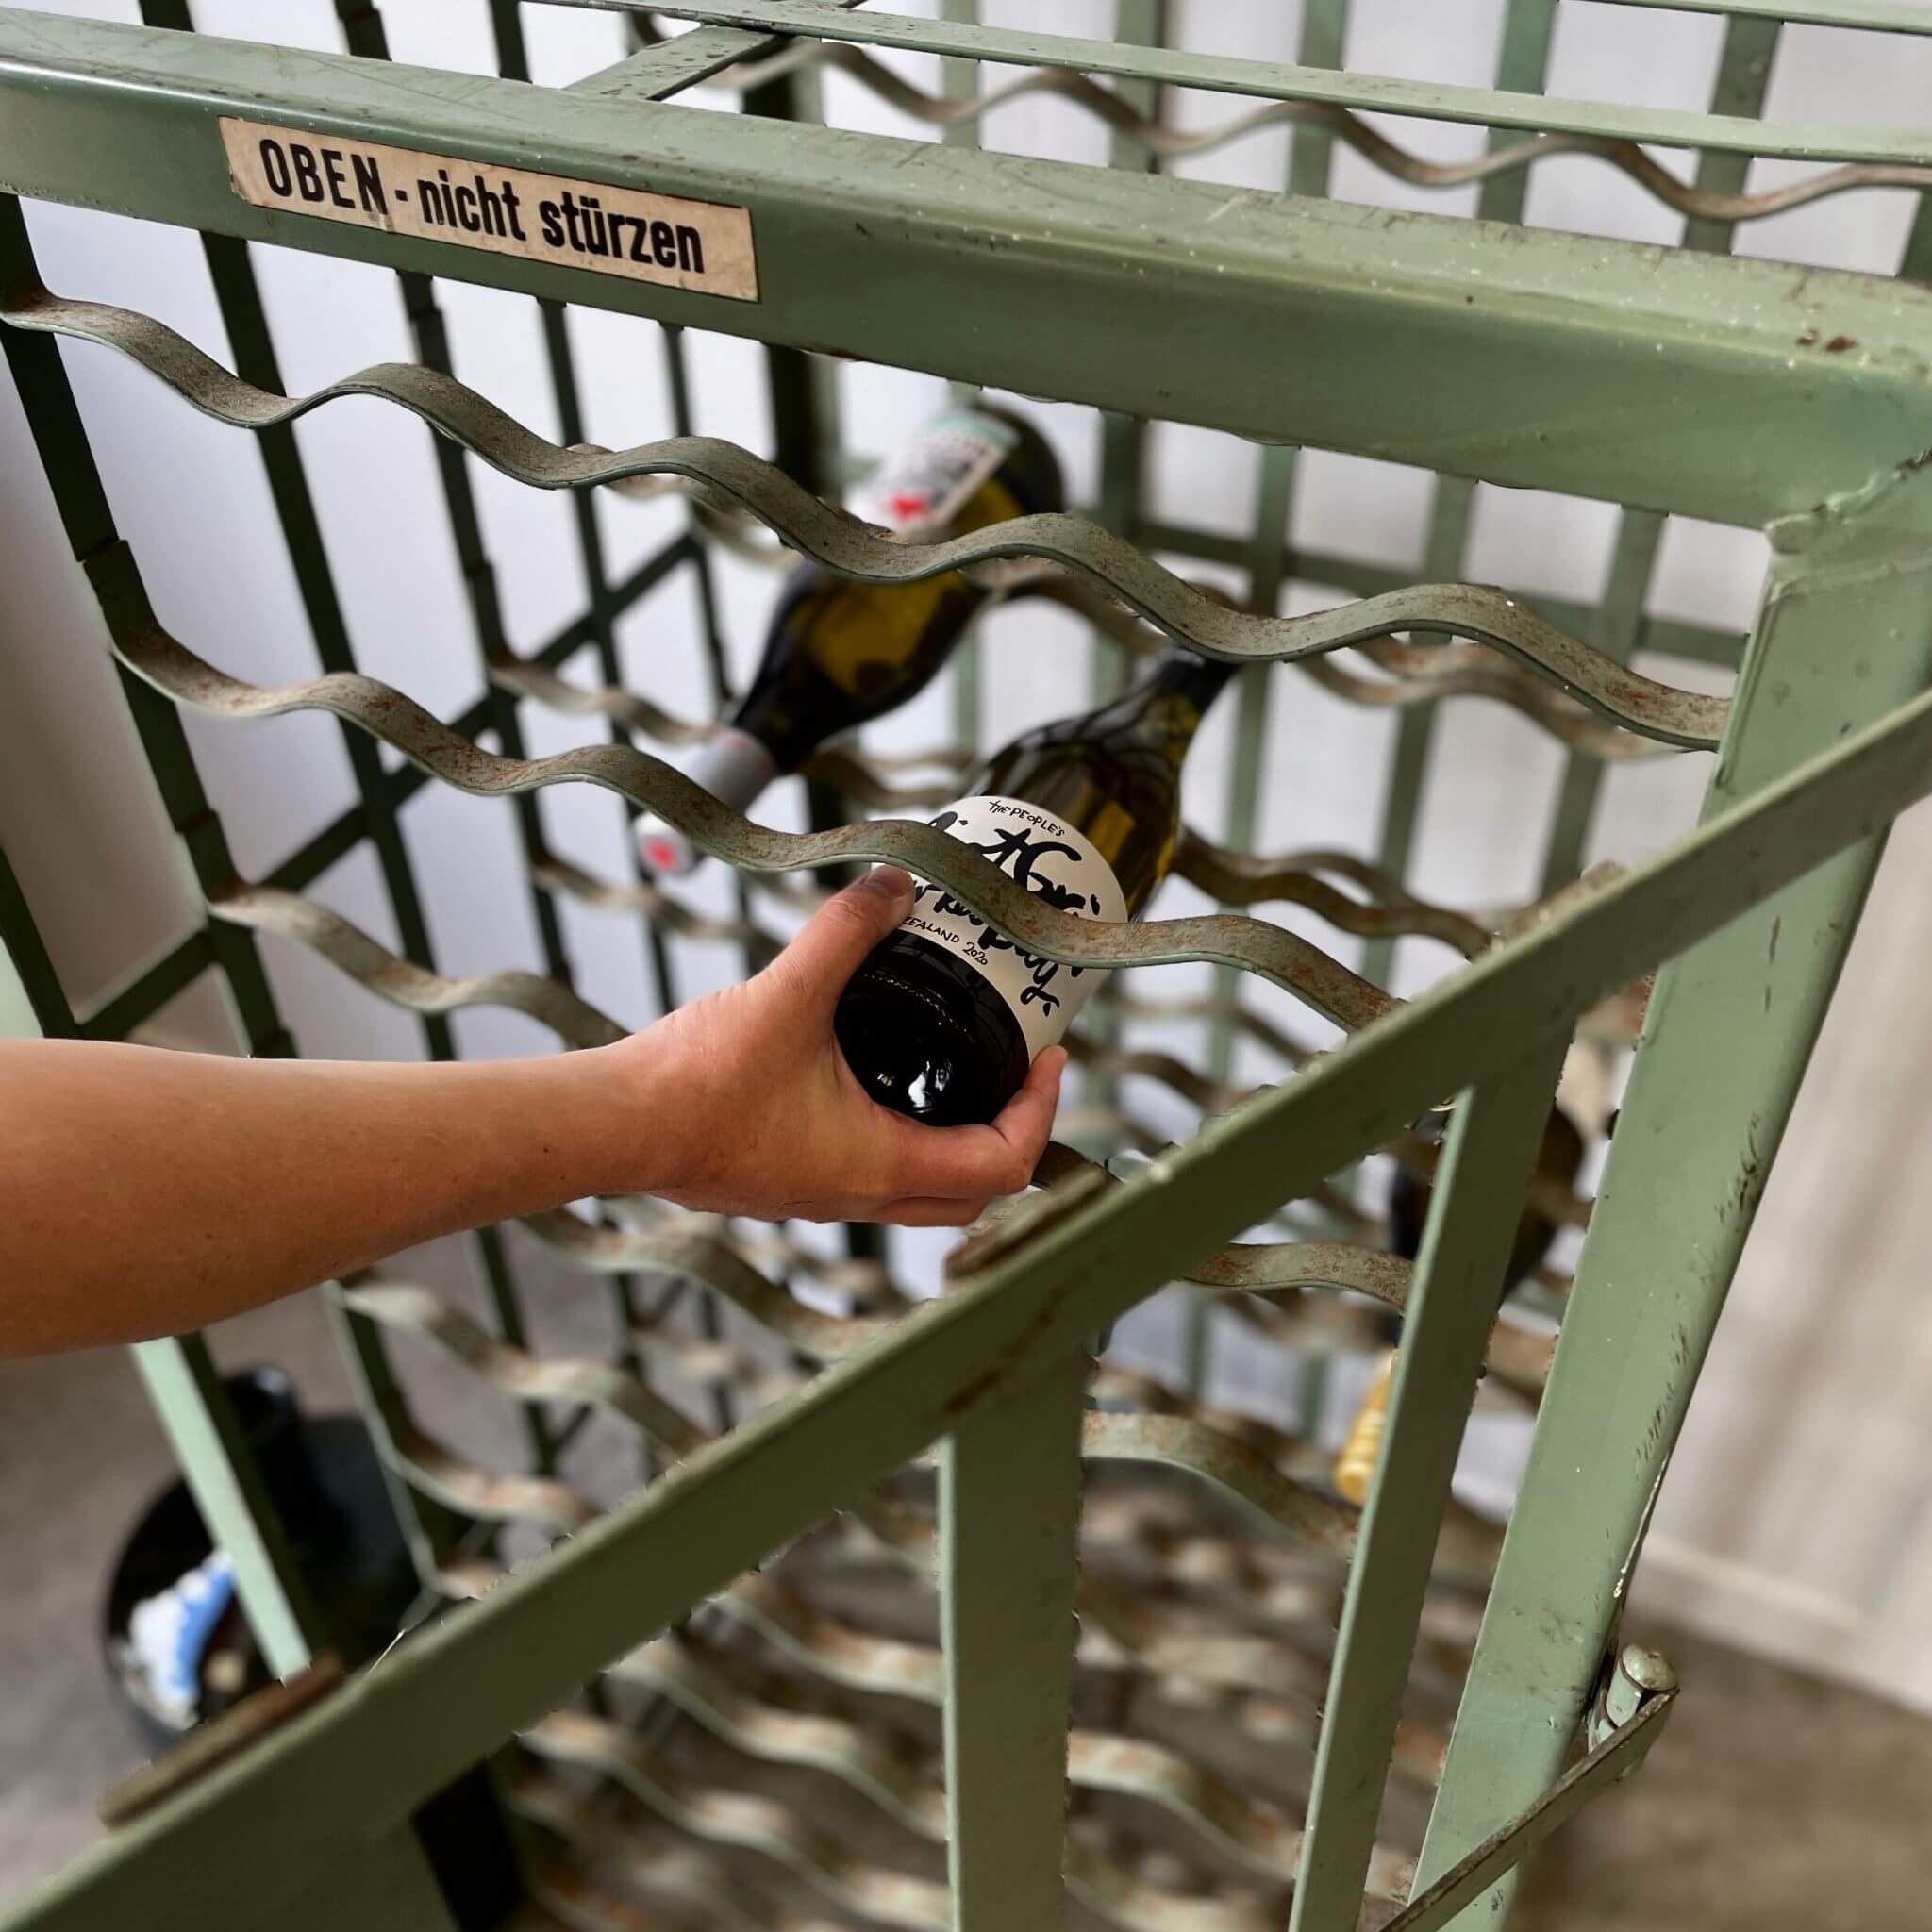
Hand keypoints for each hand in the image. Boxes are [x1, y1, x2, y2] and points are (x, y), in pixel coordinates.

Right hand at [621, 867, 1065, 1224]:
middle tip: (1016, 1074)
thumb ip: (846, 932)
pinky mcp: (785, 1182)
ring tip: (955, 1071)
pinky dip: (899, 1138)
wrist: (618, 1124)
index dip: (1040, 1111)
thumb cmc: (696, 1083)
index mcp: (879, 1164)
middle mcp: (857, 1194)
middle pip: (971, 1195)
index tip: (1048, 1058)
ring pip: (920, 1192)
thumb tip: (892, 885)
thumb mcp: (789, 991)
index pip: (1001, 1164)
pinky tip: (874, 1079)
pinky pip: (869, 1177)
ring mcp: (819, 1195)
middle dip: (1010, 1136)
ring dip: (954, 1141)